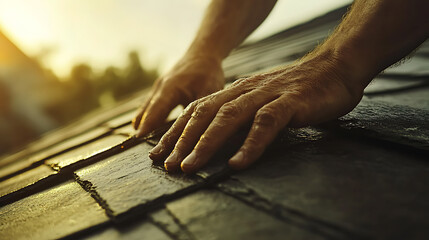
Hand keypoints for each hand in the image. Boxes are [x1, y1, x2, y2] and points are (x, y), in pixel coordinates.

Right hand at [133, 56, 223, 136]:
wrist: (203, 53)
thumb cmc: (208, 71)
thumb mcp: (209, 91)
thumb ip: (202, 110)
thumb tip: (201, 130)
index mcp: (170, 88)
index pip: (156, 110)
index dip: (148, 124)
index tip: (139, 137)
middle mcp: (160, 87)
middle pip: (147, 111)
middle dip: (142, 127)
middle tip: (133, 145)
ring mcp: (158, 88)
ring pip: (147, 108)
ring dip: (143, 123)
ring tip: (137, 142)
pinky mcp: (161, 90)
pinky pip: (151, 106)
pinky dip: (148, 117)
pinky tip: (146, 131)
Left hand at [149, 52, 363, 172]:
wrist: (336, 69)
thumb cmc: (299, 91)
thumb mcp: (263, 101)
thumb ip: (243, 115)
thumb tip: (221, 140)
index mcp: (237, 91)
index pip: (198, 110)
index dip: (176, 131)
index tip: (159, 152)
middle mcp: (246, 91)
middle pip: (206, 114)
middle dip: (182, 141)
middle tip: (166, 165)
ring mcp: (267, 95)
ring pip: (228, 118)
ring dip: (206, 143)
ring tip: (190, 167)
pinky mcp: (290, 102)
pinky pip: (266, 123)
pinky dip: (250, 144)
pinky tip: (237, 164)